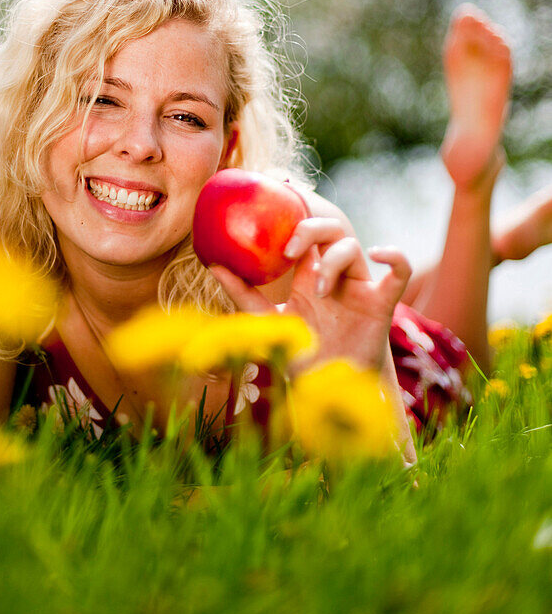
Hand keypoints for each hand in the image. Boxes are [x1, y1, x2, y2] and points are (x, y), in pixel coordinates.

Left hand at [209, 214, 410, 372]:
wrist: (330, 390)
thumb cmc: (301, 354)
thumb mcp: (268, 322)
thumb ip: (243, 295)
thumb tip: (213, 264)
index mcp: (308, 273)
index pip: (303, 232)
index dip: (290, 223)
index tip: (267, 229)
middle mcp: (333, 274)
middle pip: (329, 228)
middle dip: (310, 229)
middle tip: (290, 251)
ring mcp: (359, 286)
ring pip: (352, 247)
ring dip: (333, 262)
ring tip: (319, 292)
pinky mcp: (381, 303)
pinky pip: (399, 272)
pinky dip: (395, 256)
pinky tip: (379, 252)